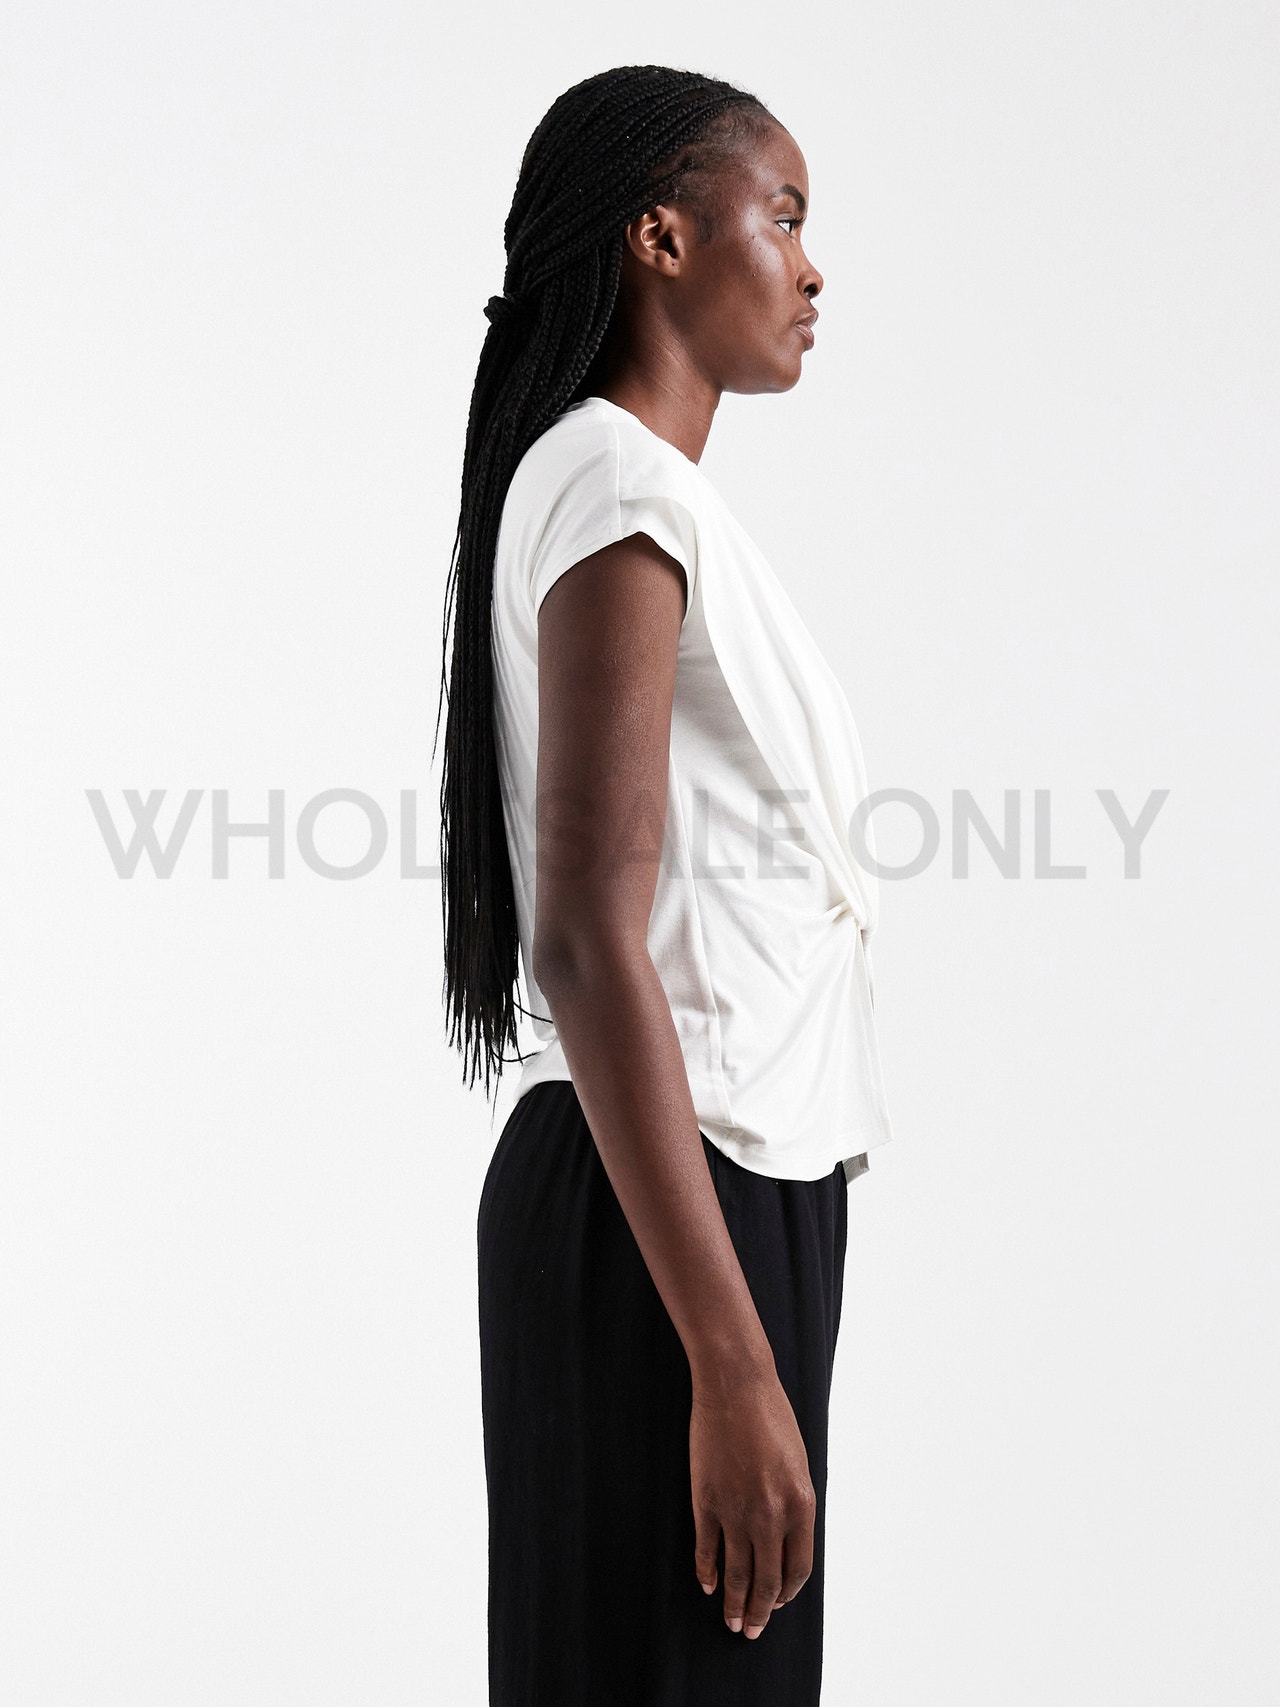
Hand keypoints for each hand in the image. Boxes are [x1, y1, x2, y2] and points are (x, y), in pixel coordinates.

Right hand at [689, 1368, 816, 1639]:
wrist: (736, 1386)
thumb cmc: (771, 1417)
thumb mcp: (798, 1463)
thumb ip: (795, 1504)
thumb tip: (786, 1541)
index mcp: (801, 1504)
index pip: (799, 1568)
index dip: (788, 1591)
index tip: (779, 1604)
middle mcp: (771, 1514)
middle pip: (767, 1580)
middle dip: (761, 1612)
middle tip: (752, 1631)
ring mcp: (736, 1509)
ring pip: (737, 1572)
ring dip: (735, 1602)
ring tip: (731, 1622)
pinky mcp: (707, 1500)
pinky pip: (707, 1547)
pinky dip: (707, 1570)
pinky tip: (708, 1584)